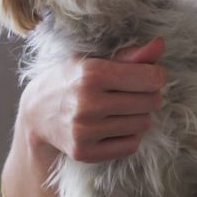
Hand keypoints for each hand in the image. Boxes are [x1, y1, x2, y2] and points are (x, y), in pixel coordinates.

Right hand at [18, 38, 167, 163]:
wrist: (36, 114)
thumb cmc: (71, 80)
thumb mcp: (95, 60)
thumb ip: (130, 55)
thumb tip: (161, 44)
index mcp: (91, 74)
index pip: (151, 78)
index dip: (156, 75)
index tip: (148, 75)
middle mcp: (87, 104)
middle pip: (151, 102)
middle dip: (150, 96)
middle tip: (133, 93)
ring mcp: (84, 131)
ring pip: (144, 124)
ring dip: (140, 116)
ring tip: (121, 109)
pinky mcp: (84, 152)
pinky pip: (131, 145)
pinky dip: (129, 135)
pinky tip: (114, 126)